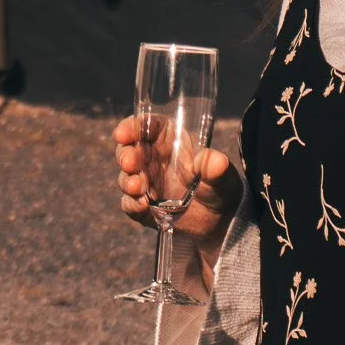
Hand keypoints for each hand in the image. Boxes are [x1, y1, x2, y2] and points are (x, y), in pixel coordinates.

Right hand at [113, 115, 243, 281]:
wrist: (220, 219)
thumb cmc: (219, 185)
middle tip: (130, 163)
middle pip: (129, 149)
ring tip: (137, 186)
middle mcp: (152, 158)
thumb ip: (216, 167)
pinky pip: (130, 204)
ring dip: (127, 181)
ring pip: (126, 177)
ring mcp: (145, 183)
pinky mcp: (143, 206)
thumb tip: (217, 162)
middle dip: (125, 155)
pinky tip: (142, 205)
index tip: (123, 134)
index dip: (131, 126)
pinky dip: (132, 204)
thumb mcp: (222, 174)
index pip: (146, 126)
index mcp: (168, 139)